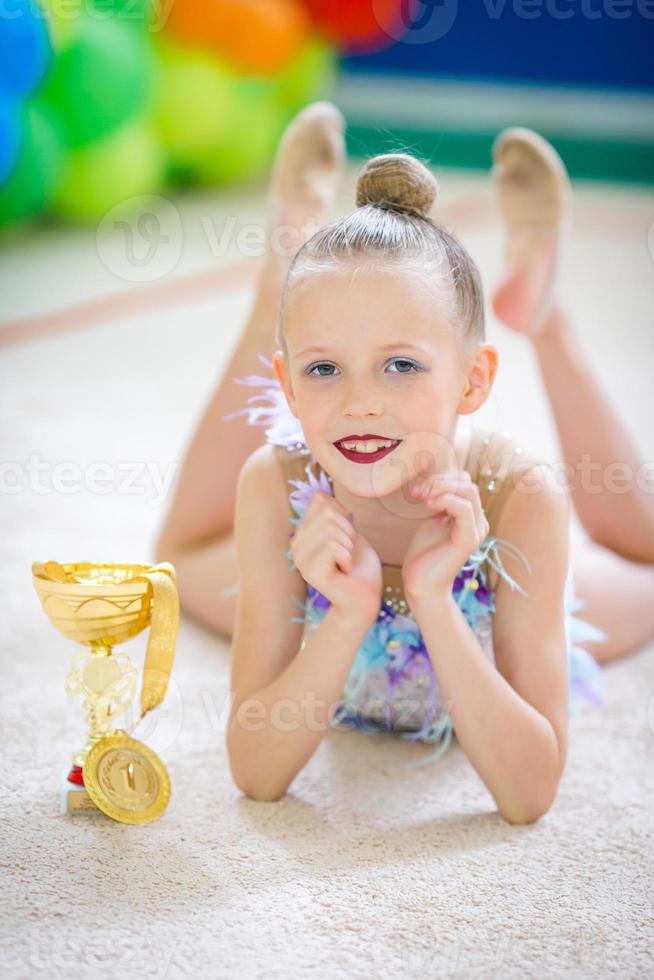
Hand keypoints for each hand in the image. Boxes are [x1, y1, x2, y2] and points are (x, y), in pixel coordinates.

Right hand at [290, 491, 381, 623]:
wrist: (364, 598)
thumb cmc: (359, 566)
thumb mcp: (348, 532)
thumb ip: (333, 514)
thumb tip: (319, 495)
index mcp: (303, 532)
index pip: (321, 501)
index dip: (343, 517)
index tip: (346, 540)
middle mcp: (296, 544)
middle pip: (326, 513)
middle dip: (347, 532)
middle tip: (347, 554)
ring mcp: (300, 558)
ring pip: (330, 529)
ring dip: (348, 547)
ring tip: (345, 564)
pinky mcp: (309, 571)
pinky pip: (333, 546)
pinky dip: (347, 557)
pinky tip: (343, 572)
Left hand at [402, 469, 489, 602]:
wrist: (420, 584)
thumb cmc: (424, 554)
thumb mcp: (432, 520)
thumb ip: (438, 501)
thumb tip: (436, 479)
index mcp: (471, 516)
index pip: (464, 482)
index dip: (441, 478)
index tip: (418, 489)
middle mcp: (478, 522)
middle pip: (467, 484)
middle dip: (439, 481)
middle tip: (417, 492)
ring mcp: (476, 531)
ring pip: (468, 492)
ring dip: (441, 488)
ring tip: (422, 497)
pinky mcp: (468, 540)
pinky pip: (465, 509)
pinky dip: (446, 500)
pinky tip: (429, 505)